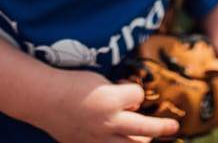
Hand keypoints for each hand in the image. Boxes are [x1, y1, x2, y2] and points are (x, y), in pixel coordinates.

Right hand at [39, 70, 179, 142]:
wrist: (44, 100)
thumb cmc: (71, 84)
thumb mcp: (99, 80)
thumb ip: (118, 93)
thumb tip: (134, 106)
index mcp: (111, 101)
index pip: (138, 96)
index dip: (134, 92)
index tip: (126, 88)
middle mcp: (109, 123)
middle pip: (145, 129)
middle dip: (162, 127)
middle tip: (173, 127)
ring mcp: (99, 139)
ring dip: (143, 140)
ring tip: (148, 137)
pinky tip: (125, 140)